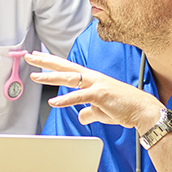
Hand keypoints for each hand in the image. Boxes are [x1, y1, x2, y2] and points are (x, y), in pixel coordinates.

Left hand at [24, 51, 162, 132]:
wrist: (143, 111)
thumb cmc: (124, 108)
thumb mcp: (101, 110)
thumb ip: (88, 111)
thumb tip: (80, 116)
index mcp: (91, 79)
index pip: (67, 68)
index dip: (51, 62)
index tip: (37, 57)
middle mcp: (92, 78)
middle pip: (64, 67)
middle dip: (45, 61)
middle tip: (29, 56)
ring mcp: (96, 85)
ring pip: (69, 78)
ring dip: (51, 77)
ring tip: (35, 76)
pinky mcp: (101, 95)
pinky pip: (80, 97)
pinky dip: (66, 100)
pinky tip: (54, 103)